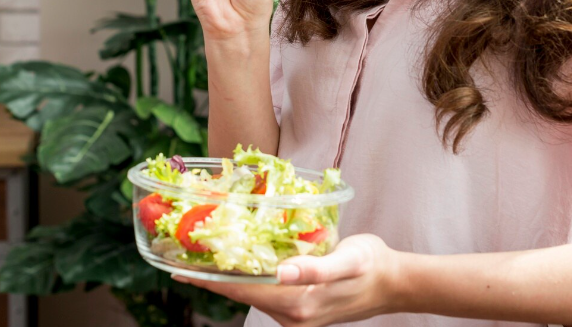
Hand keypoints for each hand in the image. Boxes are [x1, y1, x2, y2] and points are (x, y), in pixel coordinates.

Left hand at [174, 235, 399, 326]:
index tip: (177, 269)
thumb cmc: (371, 264)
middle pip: (240, 294)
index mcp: (297, 303)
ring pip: (251, 293)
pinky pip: (264, 293)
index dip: (208, 280)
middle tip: (181, 256)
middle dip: (211, 277)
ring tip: (203, 256)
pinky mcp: (299, 308)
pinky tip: (239, 262)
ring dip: (228, 277)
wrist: (393, 283)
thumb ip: (315, 268)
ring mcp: (294, 315)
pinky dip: (247, 278)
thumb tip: (281, 271)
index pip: (241, 291)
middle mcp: (290, 314)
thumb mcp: (348, 259)